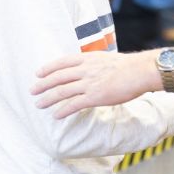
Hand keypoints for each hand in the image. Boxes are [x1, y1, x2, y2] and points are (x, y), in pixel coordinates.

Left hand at [31, 51, 157, 117]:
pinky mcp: (95, 96)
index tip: (38, 73)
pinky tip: (56, 115)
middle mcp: (85, 69)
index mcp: (88, 58)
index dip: (48, 68)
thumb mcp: (107, 59)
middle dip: (43, 84)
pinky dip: (63, 110)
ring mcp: (89, 83)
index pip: (62, 62)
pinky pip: (74, 104)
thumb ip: (95, 64)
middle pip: (58, 77)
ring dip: (48, 98)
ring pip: (62, 91)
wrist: (140, 71)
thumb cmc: (129, 66)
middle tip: (32, 91)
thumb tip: (90, 69)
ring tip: (39, 104)